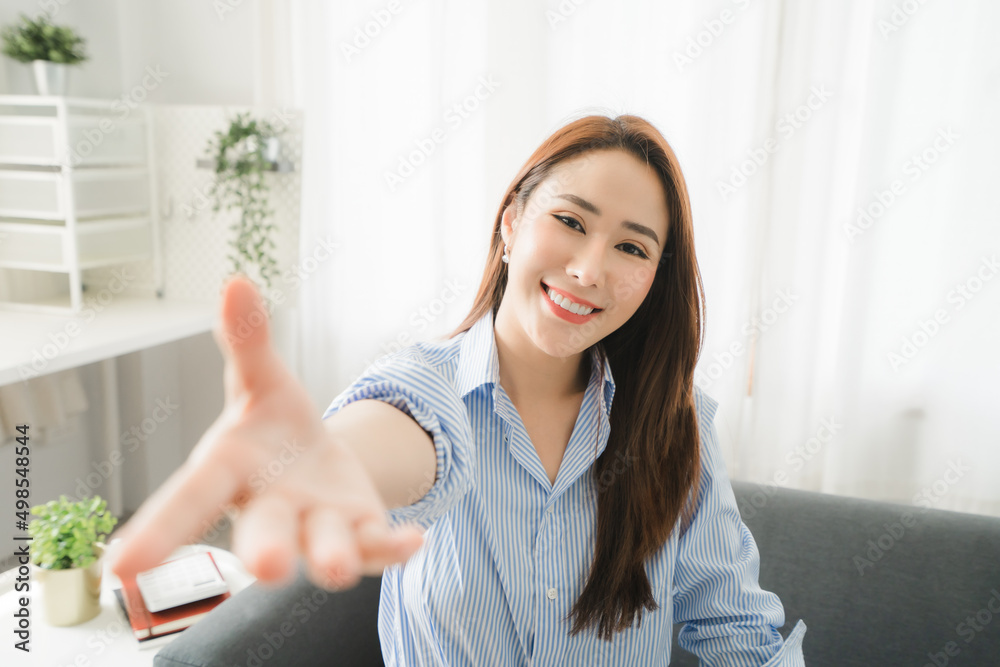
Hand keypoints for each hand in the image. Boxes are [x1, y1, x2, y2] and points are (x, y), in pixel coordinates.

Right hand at [108, 275, 422, 589]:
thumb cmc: (272, 427)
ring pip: (323, 547)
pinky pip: (375, 544)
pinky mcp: (359, 534)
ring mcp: (316, 530)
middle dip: (266, 550)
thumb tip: (235, 283)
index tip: (119, 568)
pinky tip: (414, 539)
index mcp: (230, 472)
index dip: (156, 531)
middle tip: (268, 566)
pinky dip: (391, 546)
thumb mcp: (262, 382)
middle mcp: (270, 511)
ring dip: (334, 556)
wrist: (317, 463)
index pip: (190, 499)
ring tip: (339, 569)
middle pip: (264, 532)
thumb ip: (247, 342)